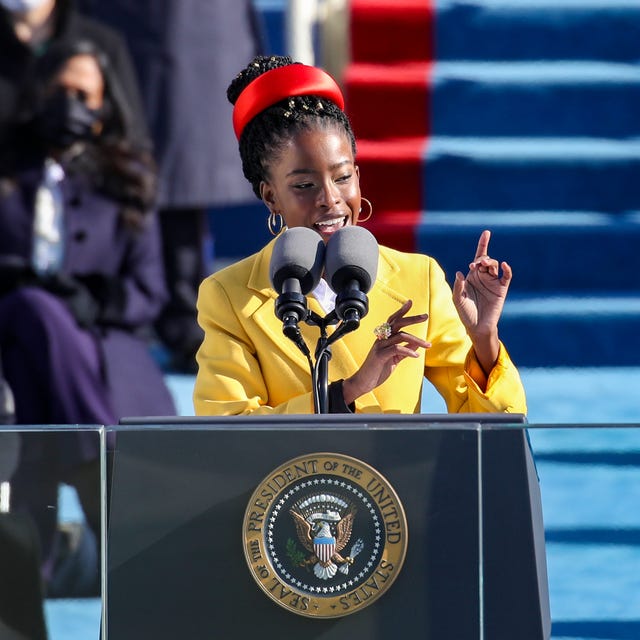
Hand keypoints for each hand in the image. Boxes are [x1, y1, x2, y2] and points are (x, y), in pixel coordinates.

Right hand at [342, 300, 429, 403]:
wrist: (363, 382)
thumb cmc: (378, 370)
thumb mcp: (394, 359)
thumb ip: (405, 350)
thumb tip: (417, 343)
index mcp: (384, 338)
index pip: (393, 320)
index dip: (401, 311)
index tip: (410, 302)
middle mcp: (381, 339)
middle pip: (397, 323)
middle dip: (412, 318)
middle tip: (425, 316)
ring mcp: (379, 346)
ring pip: (400, 336)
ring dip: (417, 340)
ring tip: (427, 345)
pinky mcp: (379, 355)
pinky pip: (396, 348)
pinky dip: (408, 351)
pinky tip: (416, 355)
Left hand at [452, 230, 510, 373]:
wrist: (477, 327)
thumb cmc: (465, 313)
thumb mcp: (457, 299)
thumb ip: (458, 287)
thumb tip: (460, 273)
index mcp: (471, 276)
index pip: (477, 258)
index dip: (483, 245)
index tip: (487, 233)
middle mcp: (483, 277)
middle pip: (486, 260)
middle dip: (482, 258)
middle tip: (477, 264)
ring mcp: (493, 282)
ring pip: (495, 266)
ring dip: (490, 262)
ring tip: (485, 265)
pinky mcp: (501, 290)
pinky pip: (506, 277)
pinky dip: (507, 270)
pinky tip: (504, 265)